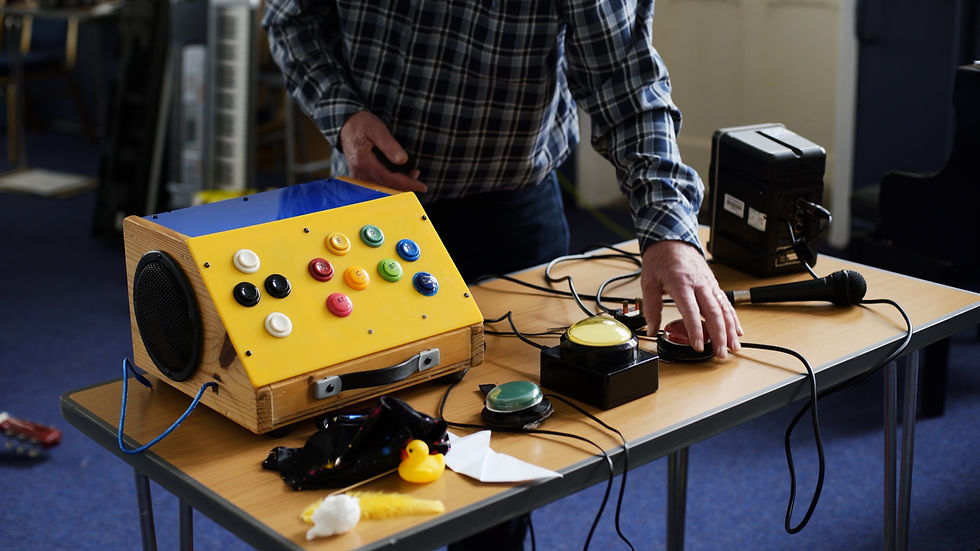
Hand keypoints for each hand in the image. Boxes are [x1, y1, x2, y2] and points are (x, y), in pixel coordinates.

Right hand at [338, 111, 425, 191]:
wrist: (346, 125)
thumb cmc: (361, 125)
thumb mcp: (376, 129)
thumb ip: (389, 145)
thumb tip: (402, 160)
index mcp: (364, 162)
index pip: (388, 179)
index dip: (406, 184)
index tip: (422, 187)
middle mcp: (360, 173)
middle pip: (386, 188)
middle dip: (405, 187)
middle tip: (418, 180)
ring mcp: (359, 176)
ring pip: (382, 188)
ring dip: (398, 186)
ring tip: (412, 176)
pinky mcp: (360, 176)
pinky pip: (377, 185)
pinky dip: (390, 184)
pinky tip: (400, 177)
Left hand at [640, 241, 741, 357]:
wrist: (672, 240)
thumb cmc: (661, 259)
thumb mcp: (649, 282)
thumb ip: (651, 307)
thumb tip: (652, 329)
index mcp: (681, 283)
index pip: (691, 311)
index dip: (696, 330)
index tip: (698, 346)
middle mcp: (699, 284)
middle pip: (713, 312)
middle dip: (719, 335)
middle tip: (720, 353)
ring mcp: (709, 284)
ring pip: (724, 309)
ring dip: (730, 330)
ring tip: (733, 347)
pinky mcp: (713, 284)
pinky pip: (726, 303)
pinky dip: (733, 318)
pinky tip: (737, 331)